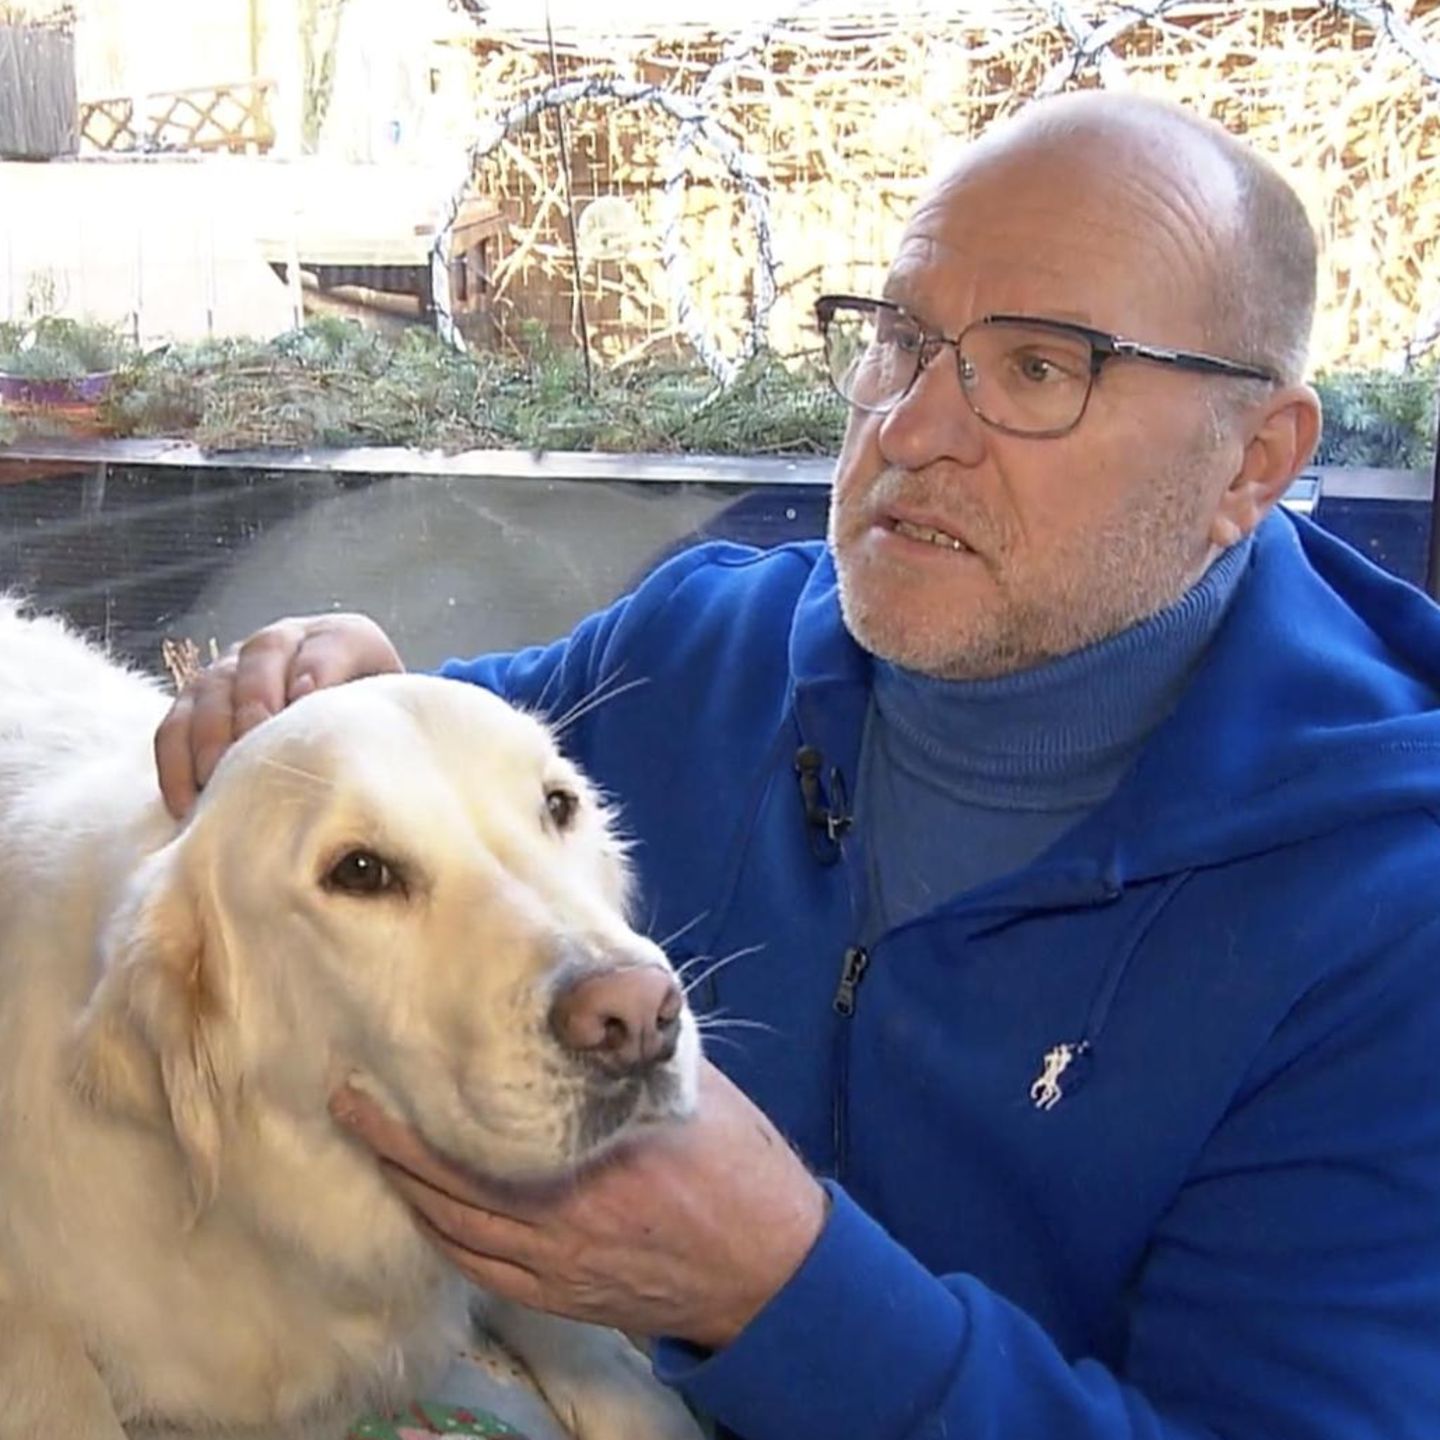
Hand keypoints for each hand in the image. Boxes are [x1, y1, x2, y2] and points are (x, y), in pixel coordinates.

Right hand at [155, 613, 402, 817]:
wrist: (343, 729)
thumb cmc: (370, 730)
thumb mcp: (386, 717)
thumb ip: (376, 723)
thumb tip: (344, 754)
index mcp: (341, 638)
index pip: (328, 646)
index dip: (316, 672)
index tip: (306, 702)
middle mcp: (284, 641)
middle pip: (261, 657)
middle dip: (256, 703)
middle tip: (255, 748)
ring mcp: (235, 666)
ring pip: (210, 688)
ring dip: (210, 737)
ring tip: (217, 781)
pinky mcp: (199, 700)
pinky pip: (174, 726)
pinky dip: (176, 763)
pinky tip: (187, 804)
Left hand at [330, 1061, 827, 1349]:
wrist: (771, 1265)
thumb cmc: (736, 1165)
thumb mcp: (689, 1087)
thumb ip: (632, 1054)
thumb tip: (595, 1000)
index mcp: (588, 1160)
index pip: (475, 1137)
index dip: (416, 1112)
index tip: (379, 1072)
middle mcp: (559, 1219)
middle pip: (446, 1185)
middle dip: (391, 1144)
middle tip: (350, 1103)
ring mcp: (556, 1267)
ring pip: (455, 1231)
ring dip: (407, 1188)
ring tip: (375, 1148)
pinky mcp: (563, 1297)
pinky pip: (481, 1271)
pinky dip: (443, 1238)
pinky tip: (426, 1211)